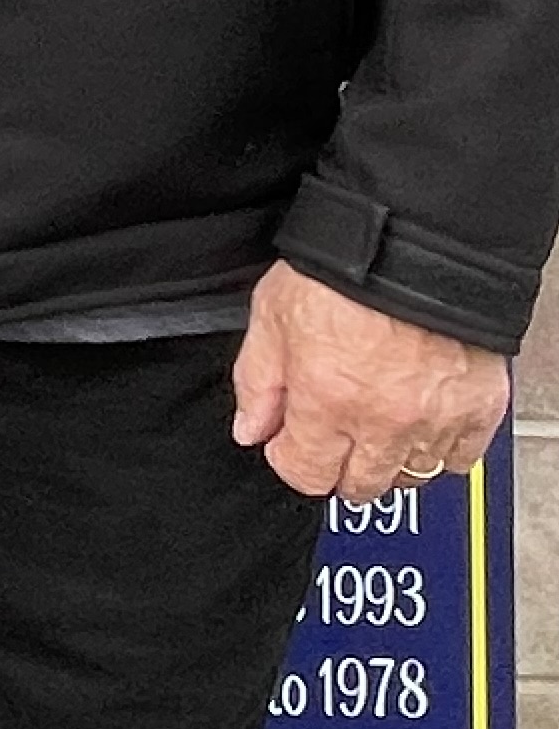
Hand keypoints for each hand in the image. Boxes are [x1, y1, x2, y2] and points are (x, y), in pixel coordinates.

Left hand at [231, 261, 509, 500]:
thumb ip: (256, 382)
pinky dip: (441, 449)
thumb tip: (250, 428)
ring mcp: (435, 419)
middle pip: (360, 485)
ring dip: (389, 462)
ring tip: (376, 429)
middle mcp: (383, 421)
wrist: (411, 243)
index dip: (290, 459)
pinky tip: (422, 424)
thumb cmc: (341, 271)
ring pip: (412, 476)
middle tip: (333, 438)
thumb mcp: (271, 317)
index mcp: (327, 402)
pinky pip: (461, 457)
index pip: (306, 474)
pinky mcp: (479, 407)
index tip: (289, 442)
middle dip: (338, 468)